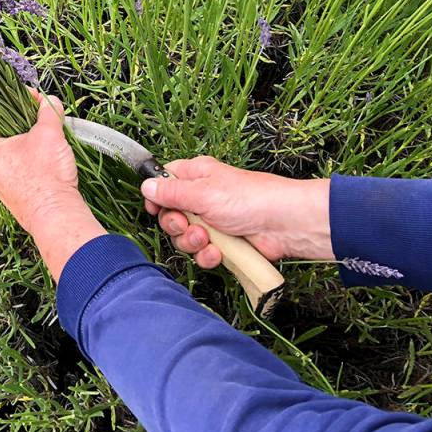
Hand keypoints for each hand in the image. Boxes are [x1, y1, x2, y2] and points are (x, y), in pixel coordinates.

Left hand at [0, 90, 81, 234]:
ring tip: (35, 129)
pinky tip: (37, 148)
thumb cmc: (46, 180)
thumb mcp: (49, 134)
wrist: (56, 215)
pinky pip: (6, 162)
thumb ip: (48, 111)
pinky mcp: (6, 187)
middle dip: (8, 118)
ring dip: (15, 135)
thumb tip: (49, 101)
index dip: (8, 98)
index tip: (26, 95)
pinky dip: (18, 151)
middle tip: (27, 112)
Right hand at [141, 156, 332, 268]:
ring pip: (185, 237)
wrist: (285, 225)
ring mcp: (213, 221)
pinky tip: (218, 253)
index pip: (164, 182)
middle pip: (170, 214)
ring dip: (192, 242)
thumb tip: (146, 186)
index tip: (154, 208)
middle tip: (187, 224)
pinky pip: (202, 253)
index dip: (156, 197)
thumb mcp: (203, 192)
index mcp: (196, 176)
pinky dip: (207, 256)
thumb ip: (170, 192)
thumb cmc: (249, 199)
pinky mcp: (223, 243)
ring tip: (208, 240)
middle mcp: (201, 197)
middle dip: (176, 225)